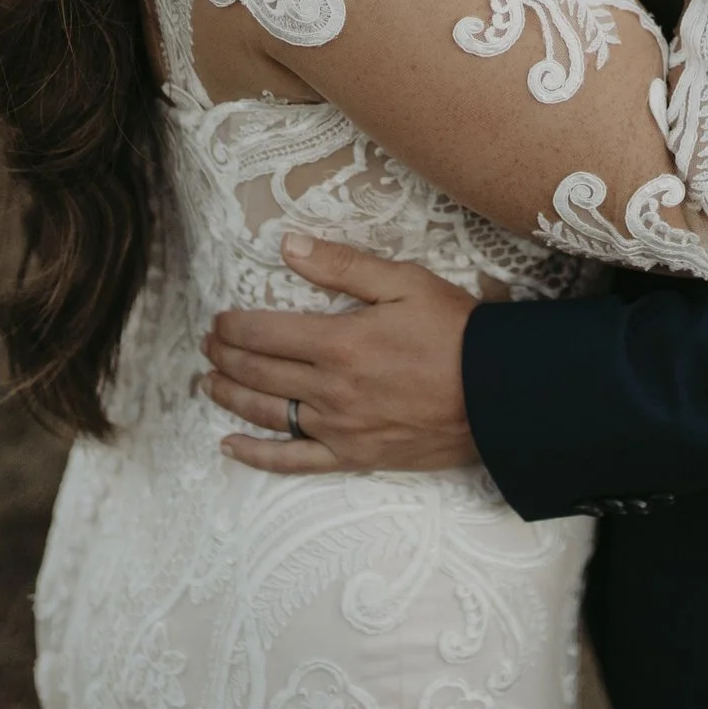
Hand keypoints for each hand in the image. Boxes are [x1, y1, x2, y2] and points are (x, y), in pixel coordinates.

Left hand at [198, 234, 480, 473]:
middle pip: (258, 372)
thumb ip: (343, 266)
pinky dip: (256, 455)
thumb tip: (288, 246)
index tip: (219, 320)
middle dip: (225, 356)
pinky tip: (229, 445)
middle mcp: (330, 390)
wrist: (499, 394)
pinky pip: (293, 461)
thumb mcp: (405, 283)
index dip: (233, 326)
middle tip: (209, 345)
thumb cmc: (457, 332)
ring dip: (230, 396)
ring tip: (209, 383)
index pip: (264, 333)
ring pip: (267, 412)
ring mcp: (339, 428)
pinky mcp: (353, 457)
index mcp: (339, 343)